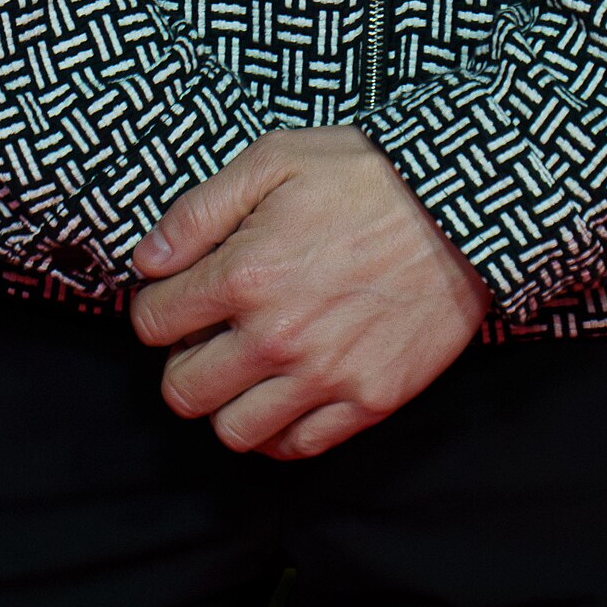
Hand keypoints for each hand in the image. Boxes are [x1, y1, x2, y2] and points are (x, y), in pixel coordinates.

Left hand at [129, 128, 490, 460]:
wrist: (460, 206)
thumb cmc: (364, 174)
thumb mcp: (274, 159)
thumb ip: (198, 211)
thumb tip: (146, 262)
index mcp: (244, 273)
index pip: (152, 321)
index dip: (155, 306)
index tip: (176, 295)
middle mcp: (276, 337)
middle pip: (181, 390)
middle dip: (181, 360)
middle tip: (207, 334)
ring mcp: (324, 377)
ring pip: (232, 431)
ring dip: (225, 401)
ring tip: (245, 365)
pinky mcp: (367, 401)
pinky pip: (296, 447)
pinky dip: (278, 430)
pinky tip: (285, 391)